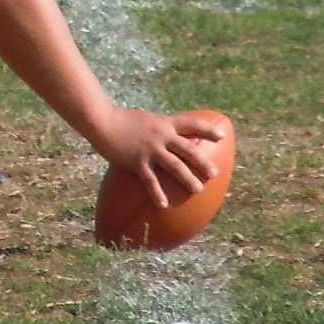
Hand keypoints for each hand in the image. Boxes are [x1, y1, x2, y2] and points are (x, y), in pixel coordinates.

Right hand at [96, 106, 223, 206]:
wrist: (102, 120)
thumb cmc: (121, 119)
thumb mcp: (146, 119)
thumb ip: (159, 128)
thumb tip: (168, 136)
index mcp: (164, 124)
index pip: (191, 124)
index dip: (207, 130)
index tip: (221, 135)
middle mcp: (161, 135)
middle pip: (188, 149)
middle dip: (203, 161)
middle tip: (214, 173)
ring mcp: (150, 148)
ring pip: (175, 166)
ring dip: (188, 178)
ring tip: (198, 189)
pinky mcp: (137, 160)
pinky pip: (150, 180)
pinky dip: (157, 193)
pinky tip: (164, 204)